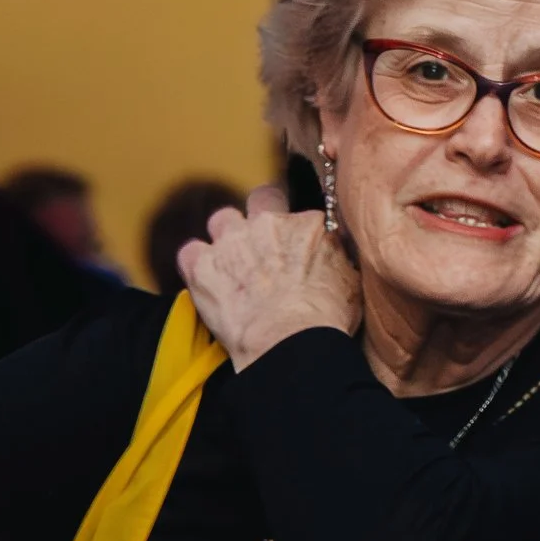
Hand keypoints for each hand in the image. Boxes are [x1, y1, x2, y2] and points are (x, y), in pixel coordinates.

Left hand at [175, 184, 361, 370]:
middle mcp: (266, 224)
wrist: (288, 341)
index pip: (299, 213)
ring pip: (222, 220)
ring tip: (231, 266)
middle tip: (261, 244)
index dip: (295, 231)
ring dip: (225, 238)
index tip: (293, 247)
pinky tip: (205, 280)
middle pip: (260, 199)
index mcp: (307, 225)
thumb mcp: (350, 281)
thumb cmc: (324, 319)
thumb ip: (336, 255)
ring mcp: (231, 242)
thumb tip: (334, 248)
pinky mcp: (201, 266)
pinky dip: (195, 264)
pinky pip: (189, 253)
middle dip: (259, 216)